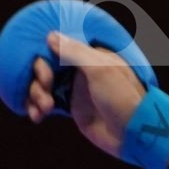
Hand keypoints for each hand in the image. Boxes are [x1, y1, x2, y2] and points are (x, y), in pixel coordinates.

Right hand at [28, 33, 146, 157]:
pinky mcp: (71, 108)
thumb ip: (75, 52)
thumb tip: (50, 36)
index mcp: (89, 55)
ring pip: (42, 86)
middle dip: (37, 82)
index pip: (56, 49)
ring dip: (35, 95)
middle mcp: (80, 69)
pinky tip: (37, 116)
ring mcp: (75, 88)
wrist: (133, 133)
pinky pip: (46, 103)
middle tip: (46, 97)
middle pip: (44, 67)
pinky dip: (37, 108)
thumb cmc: (122, 97)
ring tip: (43, 109)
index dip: (44, 61)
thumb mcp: (101, 70)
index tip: (46, 77)